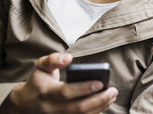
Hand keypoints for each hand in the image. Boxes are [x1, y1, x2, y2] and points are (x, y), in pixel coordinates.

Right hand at [1, 53, 117, 113]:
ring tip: (112, 96)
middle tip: (113, 91)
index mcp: (46, 92)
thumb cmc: (38, 82)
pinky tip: (104, 105)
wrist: (25, 103)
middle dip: (98, 100)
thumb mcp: (41, 66)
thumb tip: (69, 58)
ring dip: (100, 107)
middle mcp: (51, 108)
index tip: (100, 82)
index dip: (84, 88)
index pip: (66, 92)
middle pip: (77, 108)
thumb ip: (54, 59)